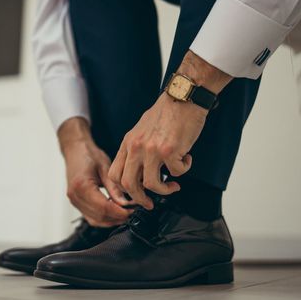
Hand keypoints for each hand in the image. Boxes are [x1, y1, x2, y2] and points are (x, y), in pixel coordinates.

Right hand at [58, 117, 132, 226]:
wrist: (75, 150)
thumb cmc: (89, 155)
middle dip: (118, 217)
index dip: (120, 212)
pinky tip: (115, 212)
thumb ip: (114, 188)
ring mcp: (73, 201)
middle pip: (100, 216)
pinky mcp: (76, 203)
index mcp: (82, 185)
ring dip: (111, 220)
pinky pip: (91, 217)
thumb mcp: (105, 168)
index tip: (133, 210)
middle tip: (132, 211)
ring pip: (95, 220)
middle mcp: (75, 196)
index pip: (103, 207)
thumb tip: (125, 204)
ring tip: (126, 213)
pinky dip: (104, 218)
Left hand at [108, 51, 232, 208]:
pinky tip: (186, 158)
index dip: (123, 190)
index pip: (115, 174)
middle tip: (151, 203)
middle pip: (129, 185)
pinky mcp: (169, 151)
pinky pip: (176, 172)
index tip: (134, 196)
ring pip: (151, 184)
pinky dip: (183, 169)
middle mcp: (136, 147)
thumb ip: (137, 148)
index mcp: (128, 143)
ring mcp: (151, 150)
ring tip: (174, 185)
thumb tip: (140, 170)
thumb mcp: (141, 129)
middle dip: (140, 199)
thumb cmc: (166, 111)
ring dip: (165, 189)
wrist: (183, 96)